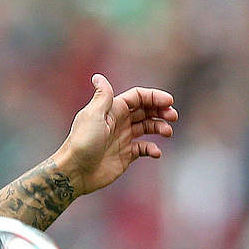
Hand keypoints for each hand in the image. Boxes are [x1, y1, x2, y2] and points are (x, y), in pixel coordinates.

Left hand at [53, 74, 177, 195]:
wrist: (75, 171)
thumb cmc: (83, 142)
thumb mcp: (93, 116)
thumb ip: (102, 97)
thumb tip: (97, 76)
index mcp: (112, 110)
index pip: (138, 97)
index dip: (154, 97)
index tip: (169, 102)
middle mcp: (118, 122)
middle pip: (145, 110)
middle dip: (161, 111)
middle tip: (173, 116)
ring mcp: (122, 138)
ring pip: (147, 127)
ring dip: (160, 127)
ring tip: (167, 132)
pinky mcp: (126, 154)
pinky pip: (144, 148)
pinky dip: (152, 148)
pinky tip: (155, 152)